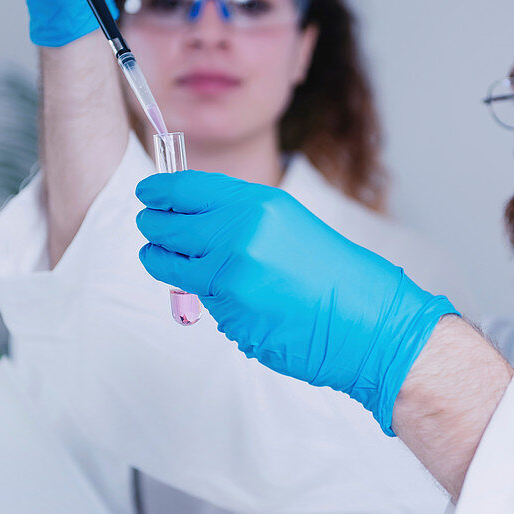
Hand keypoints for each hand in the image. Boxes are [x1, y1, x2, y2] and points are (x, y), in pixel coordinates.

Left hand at [135, 171, 458, 435]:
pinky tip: (219, 293)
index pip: (186, 189)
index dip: (159, 190)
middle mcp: (239, 235)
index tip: (146, 191)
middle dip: (153, 226)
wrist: (367, 324)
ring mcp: (231, 278)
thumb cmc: (335, 275)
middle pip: (168, 226)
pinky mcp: (230, 316)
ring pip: (171, 266)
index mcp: (257, 205)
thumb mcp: (287, 224)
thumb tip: (192, 214)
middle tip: (148, 226)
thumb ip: (240, 216)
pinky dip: (200, 295)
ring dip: (159, 261)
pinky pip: (200, 300)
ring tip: (157, 258)